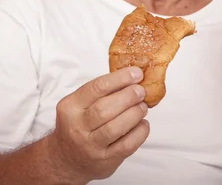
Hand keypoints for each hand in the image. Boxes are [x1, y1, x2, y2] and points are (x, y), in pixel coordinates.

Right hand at [46, 67, 149, 182]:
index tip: (137, 73)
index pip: (97, 88)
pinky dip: (140, 132)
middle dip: (129, 97)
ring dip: (135, 113)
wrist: (65, 159)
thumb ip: (103, 91)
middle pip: (105, 108)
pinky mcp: (104, 160)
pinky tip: (143, 124)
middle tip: (141, 92)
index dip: (120, 78)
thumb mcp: (80, 105)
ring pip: (116, 127)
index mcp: (70, 107)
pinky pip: (127, 145)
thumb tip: (135, 76)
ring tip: (143, 107)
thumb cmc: (79, 124)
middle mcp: (77, 127)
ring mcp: (90, 146)